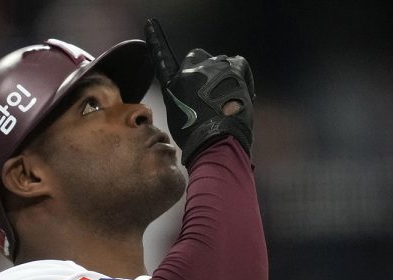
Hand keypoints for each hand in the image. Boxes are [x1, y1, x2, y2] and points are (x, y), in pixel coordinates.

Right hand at [145, 18, 254, 166]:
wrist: (216, 143)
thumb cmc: (197, 137)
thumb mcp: (178, 117)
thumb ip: (182, 98)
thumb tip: (195, 95)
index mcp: (173, 84)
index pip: (161, 58)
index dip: (155, 41)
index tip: (150, 24)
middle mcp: (190, 71)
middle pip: (197, 56)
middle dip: (205, 69)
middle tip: (212, 91)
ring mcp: (213, 68)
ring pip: (221, 63)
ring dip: (224, 76)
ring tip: (228, 99)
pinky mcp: (233, 70)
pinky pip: (239, 64)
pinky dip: (242, 77)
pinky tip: (242, 94)